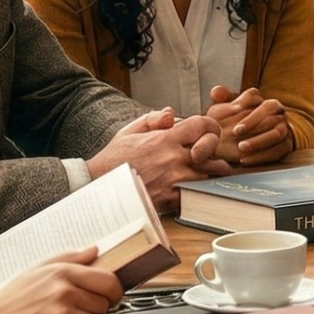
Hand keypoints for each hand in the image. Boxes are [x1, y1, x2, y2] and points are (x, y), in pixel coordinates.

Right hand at [0, 247, 124, 313]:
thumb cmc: (12, 298)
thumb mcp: (37, 269)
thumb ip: (69, 257)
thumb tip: (94, 250)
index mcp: (62, 272)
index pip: (107, 280)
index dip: (114, 289)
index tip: (112, 294)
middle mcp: (65, 292)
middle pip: (104, 303)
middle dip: (94, 306)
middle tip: (75, 306)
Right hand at [88, 108, 230, 208]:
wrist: (99, 187)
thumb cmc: (114, 159)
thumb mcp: (130, 131)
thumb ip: (153, 119)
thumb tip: (172, 113)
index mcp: (165, 139)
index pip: (203, 126)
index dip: (210, 127)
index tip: (208, 132)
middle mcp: (174, 158)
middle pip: (213, 153)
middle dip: (214, 154)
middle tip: (210, 157)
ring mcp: (175, 180)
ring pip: (209, 176)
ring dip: (209, 175)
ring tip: (203, 173)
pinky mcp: (172, 200)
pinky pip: (197, 194)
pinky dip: (199, 192)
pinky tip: (193, 189)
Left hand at [206, 84, 296, 164]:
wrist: (250, 139)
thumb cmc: (240, 121)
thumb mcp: (231, 109)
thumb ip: (224, 99)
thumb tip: (216, 92)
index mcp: (269, 104)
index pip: (264, 103)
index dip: (252, 115)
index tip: (236, 128)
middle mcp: (279, 115)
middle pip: (273, 117)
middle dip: (255, 125)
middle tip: (236, 134)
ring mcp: (284, 130)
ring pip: (277, 134)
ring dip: (259, 142)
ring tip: (241, 149)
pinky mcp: (285, 147)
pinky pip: (277, 152)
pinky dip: (261, 156)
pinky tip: (245, 160)